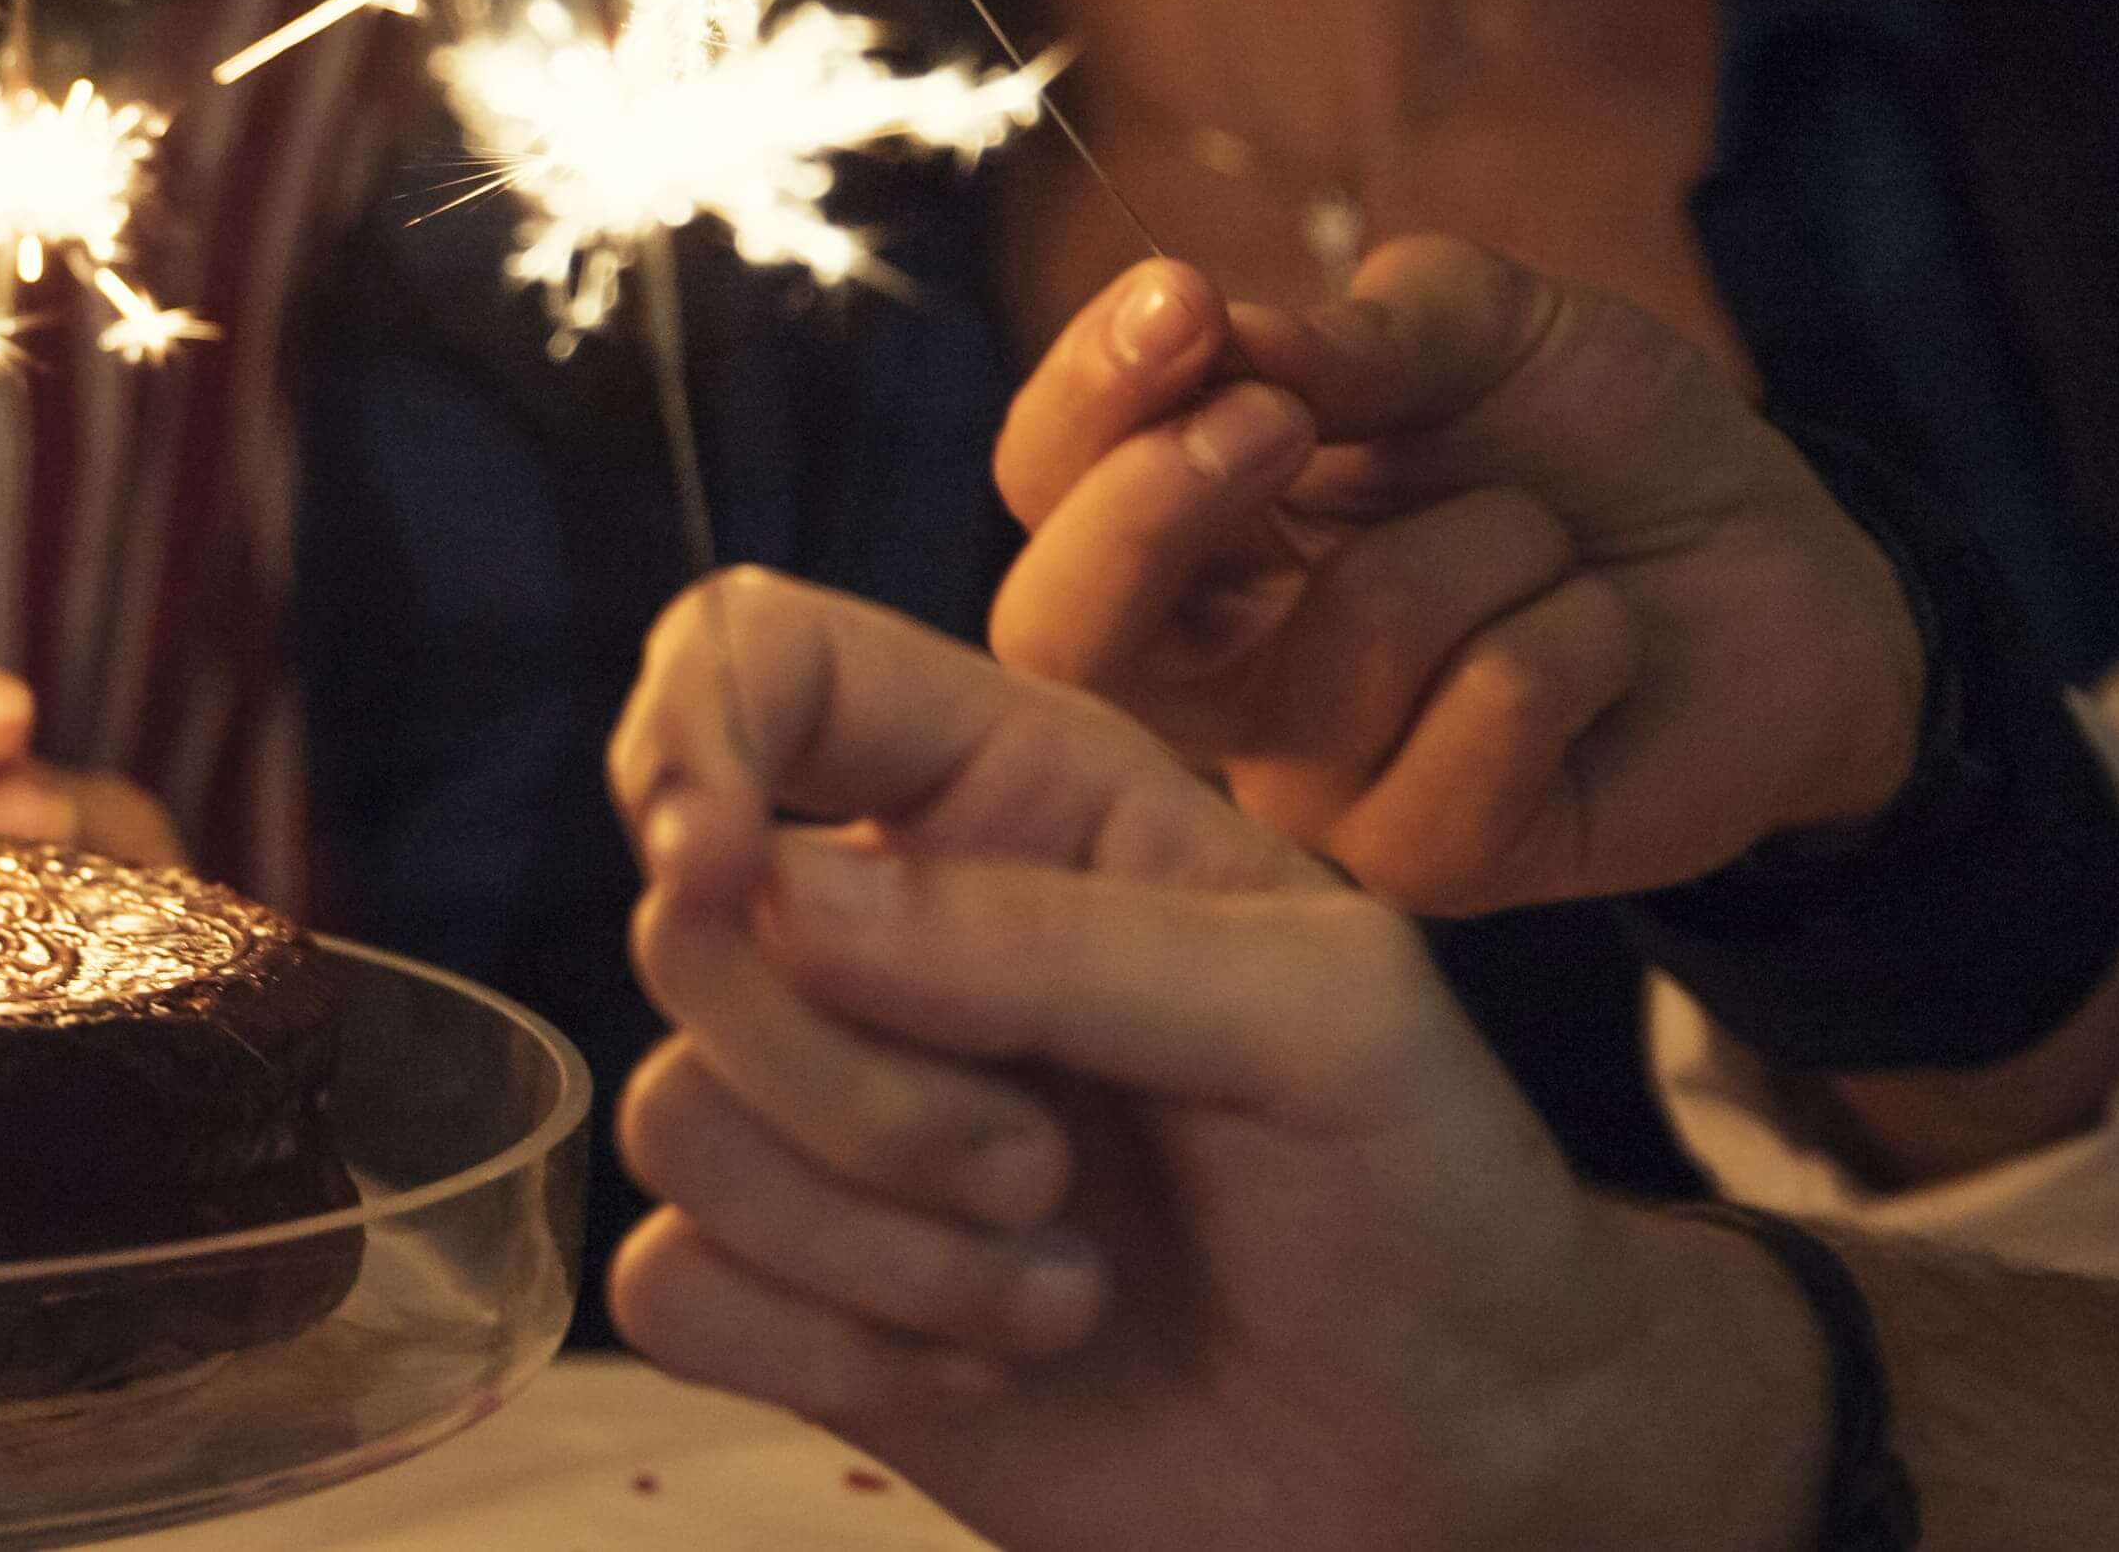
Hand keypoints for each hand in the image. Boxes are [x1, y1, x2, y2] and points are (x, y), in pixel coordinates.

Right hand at [606, 572, 1820, 1551]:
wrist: (1451, 1458)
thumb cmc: (1429, 1198)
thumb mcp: (1329, 1014)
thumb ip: (1065, 934)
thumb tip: (780, 892)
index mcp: (1017, 800)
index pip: (770, 660)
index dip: (696, 733)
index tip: (723, 869)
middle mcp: (891, 938)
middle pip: (691, 935)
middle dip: (860, 1089)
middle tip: (1047, 1169)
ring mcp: (829, 1119)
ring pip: (674, 1124)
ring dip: (881, 1246)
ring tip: (1063, 1283)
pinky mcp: (791, 1290)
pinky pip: (667, 1286)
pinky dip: (825, 1349)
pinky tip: (983, 1363)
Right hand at [985, 241, 1917, 910]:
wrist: (1788, 567)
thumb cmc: (1601, 446)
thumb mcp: (1485, 328)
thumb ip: (1357, 328)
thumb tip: (1224, 333)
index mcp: (1189, 537)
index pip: (1046, 486)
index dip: (1087, 401)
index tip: (1183, 301)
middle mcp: (1215, 678)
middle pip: (1068, 633)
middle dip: (1154, 511)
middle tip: (1282, 418)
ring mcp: (1314, 782)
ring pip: (1348, 643)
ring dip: (1497, 540)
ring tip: (1550, 546)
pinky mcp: (1437, 859)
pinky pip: (1488, 709)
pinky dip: (1581, 632)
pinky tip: (1601, 644)